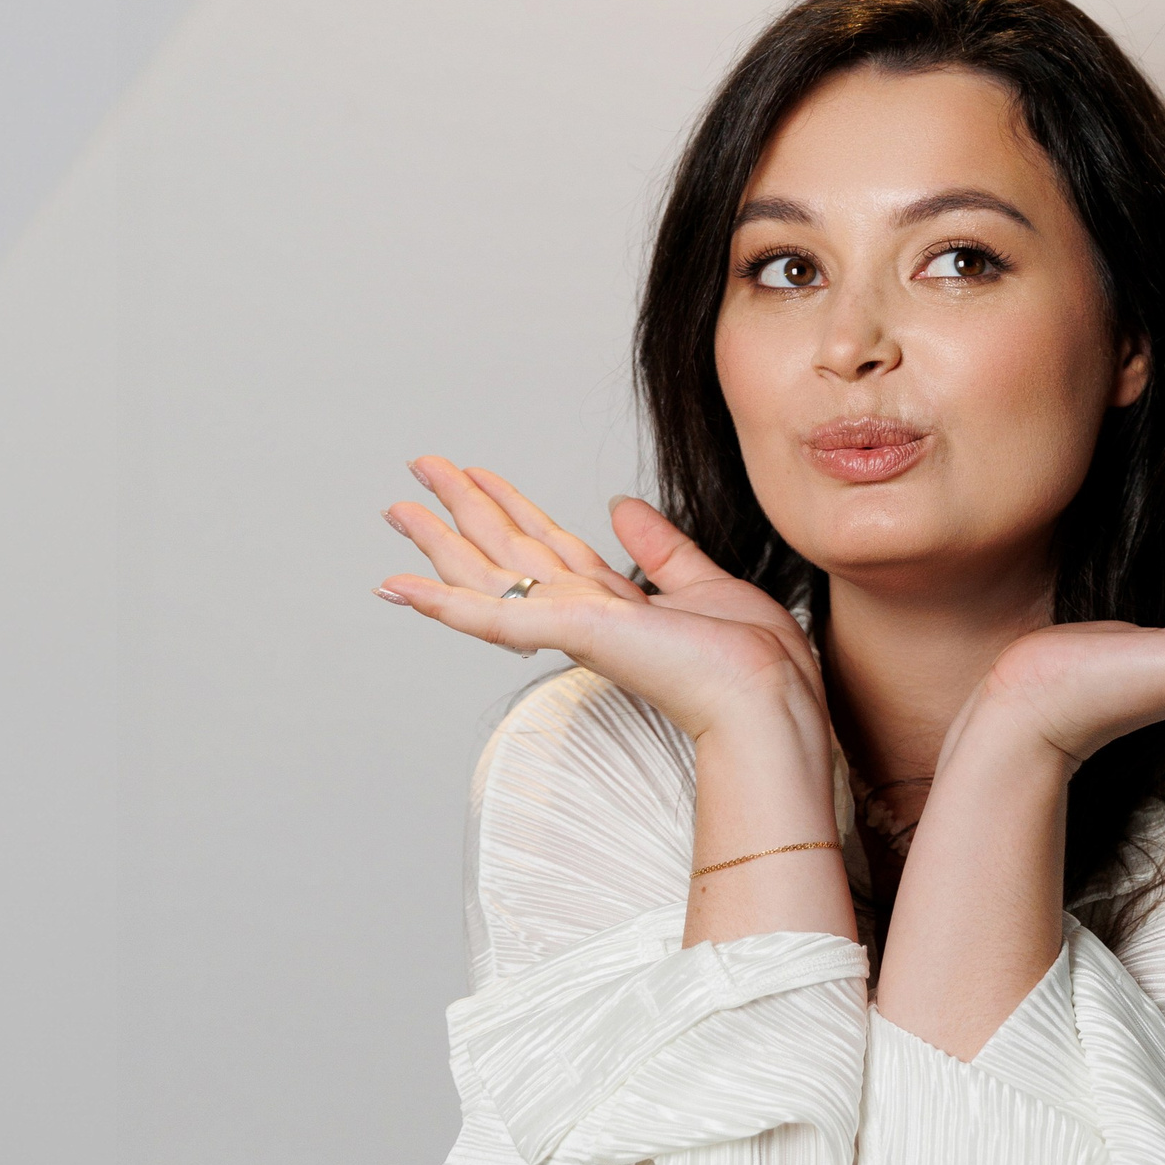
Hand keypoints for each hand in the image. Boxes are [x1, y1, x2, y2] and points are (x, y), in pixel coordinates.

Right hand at [376, 458, 828, 748]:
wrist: (767, 697)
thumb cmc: (750, 661)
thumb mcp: (704, 582)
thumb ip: (660, 546)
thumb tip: (621, 505)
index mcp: (613, 602)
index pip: (545, 546)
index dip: (509, 506)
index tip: (476, 476)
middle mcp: (583, 610)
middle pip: (505, 549)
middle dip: (461, 507)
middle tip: (420, 467)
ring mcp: (571, 623)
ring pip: (487, 572)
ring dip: (439, 540)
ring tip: (397, 506)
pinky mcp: (570, 632)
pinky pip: (490, 617)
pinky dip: (440, 602)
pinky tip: (399, 585)